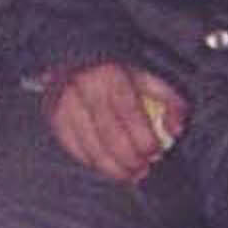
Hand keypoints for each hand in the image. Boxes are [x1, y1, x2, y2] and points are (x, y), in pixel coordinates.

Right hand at [41, 62, 183, 184]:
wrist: (75, 53)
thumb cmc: (115, 68)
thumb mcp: (147, 75)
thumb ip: (169, 100)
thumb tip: (175, 130)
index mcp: (110, 74)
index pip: (129, 114)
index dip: (144, 139)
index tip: (155, 152)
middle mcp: (84, 87)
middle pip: (109, 135)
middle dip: (130, 159)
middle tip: (143, 169)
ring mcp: (64, 101)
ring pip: (88, 144)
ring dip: (111, 167)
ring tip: (128, 174)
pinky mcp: (52, 112)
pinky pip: (70, 144)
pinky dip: (88, 160)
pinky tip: (105, 166)